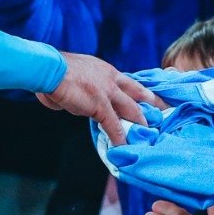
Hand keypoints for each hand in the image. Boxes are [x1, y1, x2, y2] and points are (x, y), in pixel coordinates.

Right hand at [39, 52, 158, 144]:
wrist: (48, 69)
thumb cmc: (54, 71)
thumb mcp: (76, 76)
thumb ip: (81, 90)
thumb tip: (76, 101)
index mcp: (105, 70)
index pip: (128, 81)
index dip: (140, 90)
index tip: (151, 97)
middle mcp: (111, 78)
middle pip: (137, 92)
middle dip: (152, 103)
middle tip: (165, 111)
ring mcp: (107, 92)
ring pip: (131, 109)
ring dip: (141, 122)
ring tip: (150, 133)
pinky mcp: (99, 105)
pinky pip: (113, 124)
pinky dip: (119, 136)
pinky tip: (123, 145)